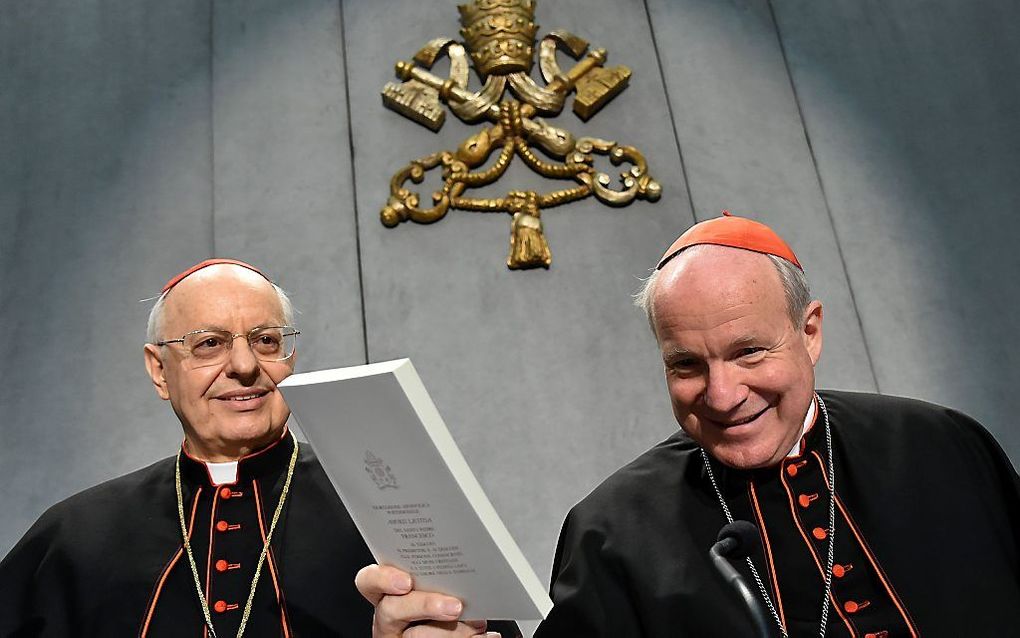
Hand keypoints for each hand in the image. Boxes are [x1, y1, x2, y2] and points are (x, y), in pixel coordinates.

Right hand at [356, 564, 498, 637]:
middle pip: (392, 610)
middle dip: (425, 605)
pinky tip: (486, 636)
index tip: (406, 581)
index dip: (382, 578)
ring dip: (451, 631)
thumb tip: (463, 568)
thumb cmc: (446, 605)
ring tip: (476, 624)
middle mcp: (389, 620)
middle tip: (454, 607)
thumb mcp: (435, 587)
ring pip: (416, 636)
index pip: (369, 581)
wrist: (450, 634)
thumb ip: (436, 577)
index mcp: (389, 595)